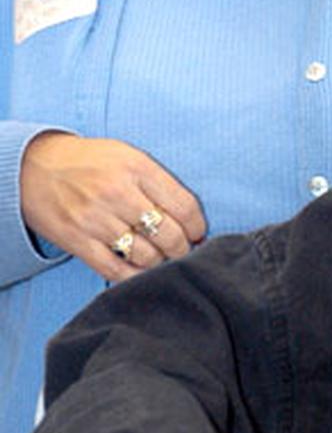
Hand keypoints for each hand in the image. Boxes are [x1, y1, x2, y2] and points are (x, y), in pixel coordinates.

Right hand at [20, 133, 206, 281]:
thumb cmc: (91, 162)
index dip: (197, 227)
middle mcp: (117, 193)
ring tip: (160, 258)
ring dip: (159, 262)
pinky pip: (115, 270)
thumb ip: (160, 183)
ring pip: (146, 255)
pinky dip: (134, 276)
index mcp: (137, 168)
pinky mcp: (77, 240)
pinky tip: (140, 271)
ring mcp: (95, 219)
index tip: (198, 234)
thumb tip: (192, 221)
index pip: (185, 206)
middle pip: (169, 235)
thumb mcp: (129, 157)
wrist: (33, 166)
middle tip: (181, 250)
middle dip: (182, 249)